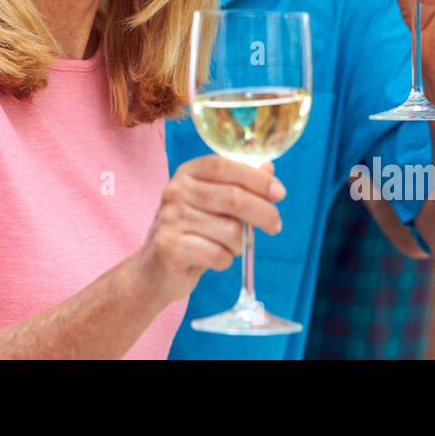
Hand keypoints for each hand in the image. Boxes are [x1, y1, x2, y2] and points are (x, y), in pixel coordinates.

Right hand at [134, 156, 284, 304]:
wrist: (154, 269)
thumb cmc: (192, 232)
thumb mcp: (213, 204)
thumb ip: (239, 184)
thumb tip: (268, 167)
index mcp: (188, 173)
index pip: (226, 166)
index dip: (257, 178)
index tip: (279, 193)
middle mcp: (175, 191)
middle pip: (233, 198)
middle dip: (263, 213)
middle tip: (275, 226)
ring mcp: (170, 218)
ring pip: (230, 230)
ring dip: (240, 244)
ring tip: (231, 247)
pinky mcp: (169, 247)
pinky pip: (218, 254)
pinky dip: (226, 260)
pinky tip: (216, 258)